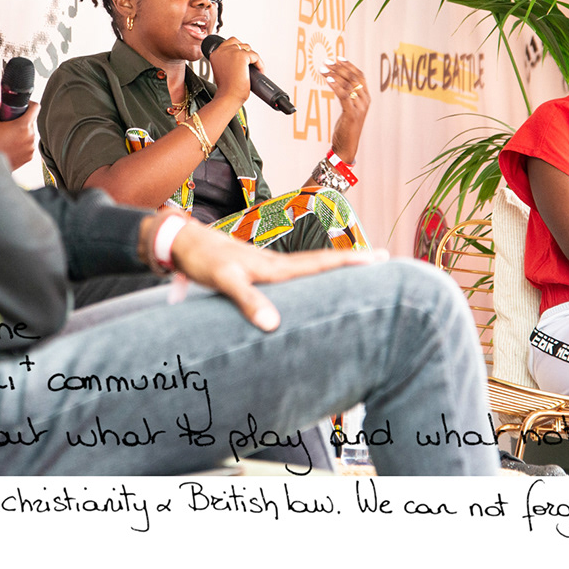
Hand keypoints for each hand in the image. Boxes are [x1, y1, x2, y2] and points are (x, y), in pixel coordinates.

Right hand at [0, 102, 37, 171]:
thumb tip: (2, 106)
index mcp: (22, 126)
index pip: (35, 107)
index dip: (29, 104)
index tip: (24, 106)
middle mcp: (30, 137)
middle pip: (30, 122)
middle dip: (20, 121)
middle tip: (8, 124)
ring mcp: (30, 148)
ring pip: (29, 134)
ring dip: (21, 133)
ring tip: (7, 137)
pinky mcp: (29, 157)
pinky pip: (27, 145)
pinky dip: (21, 144)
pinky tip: (9, 146)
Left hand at [167, 220, 382, 330]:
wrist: (183, 243)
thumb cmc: (203, 260)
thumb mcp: (224, 281)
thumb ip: (248, 301)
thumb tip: (274, 325)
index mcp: (277, 267)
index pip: (322, 264)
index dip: (352, 262)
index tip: (381, 258)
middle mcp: (278, 266)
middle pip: (324, 264)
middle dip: (354, 263)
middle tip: (385, 260)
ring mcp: (270, 268)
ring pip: (311, 269)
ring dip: (336, 269)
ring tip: (362, 273)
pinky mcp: (259, 273)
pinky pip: (295, 276)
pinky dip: (314, 277)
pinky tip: (315, 284)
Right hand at [207, 37, 261, 106]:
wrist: (228, 96)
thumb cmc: (226, 88)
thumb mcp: (223, 70)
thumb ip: (227, 61)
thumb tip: (239, 58)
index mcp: (215, 54)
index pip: (229, 43)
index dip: (238, 49)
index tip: (243, 58)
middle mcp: (222, 51)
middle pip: (239, 43)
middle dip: (246, 52)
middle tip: (250, 63)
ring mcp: (232, 52)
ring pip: (248, 49)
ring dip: (253, 58)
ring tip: (255, 69)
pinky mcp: (242, 56)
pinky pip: (256, 56)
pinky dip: (260, 64)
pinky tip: (259, 71)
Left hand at [323, 57, 369, 162]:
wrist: (347, 146)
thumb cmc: (346, 128)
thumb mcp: (348, 108)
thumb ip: (346, 95)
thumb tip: (336, 80)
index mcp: (366, 97)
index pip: (360, 75)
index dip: (349, 65)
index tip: (337, 58)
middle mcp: (365, 100)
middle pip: (354, 77)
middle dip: (339, 68)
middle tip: (326, 62)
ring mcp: (360, 107)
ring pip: (349, 85)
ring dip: (334, 75)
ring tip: (323, 69)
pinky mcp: (352, 114)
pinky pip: (344, 96)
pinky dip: (336, 86)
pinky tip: (328, 80)